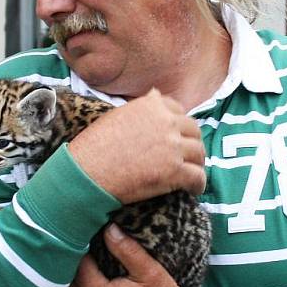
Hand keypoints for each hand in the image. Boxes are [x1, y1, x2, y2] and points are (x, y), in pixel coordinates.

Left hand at [59, 225, 179, 286]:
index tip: (86, 231)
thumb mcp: (150, 271)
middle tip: (78, 242)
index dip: (80, 244)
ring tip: (75, 261)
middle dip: (69, 260)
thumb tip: (108, 228)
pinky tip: (74, 283)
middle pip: (63, 278)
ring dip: (64, 279)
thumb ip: (127, 249)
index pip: (76, 261)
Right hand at [68, 89, 205, 203]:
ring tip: (192, 173)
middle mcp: (167, 122)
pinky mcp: (175, 172)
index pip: (177, 109)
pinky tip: (193, 189)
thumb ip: (141, 107)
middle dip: (192, 142)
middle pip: (193, 130)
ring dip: (197, 163)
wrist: (87, 173)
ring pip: (199, 153)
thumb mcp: (117, 115)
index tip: (177, 134)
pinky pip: (197, 177)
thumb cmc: (95, 146)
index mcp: (152, 106)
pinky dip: (198, 184)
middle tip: (188, 155)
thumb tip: (155, 96)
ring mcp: (173, 147)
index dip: (179, 123)